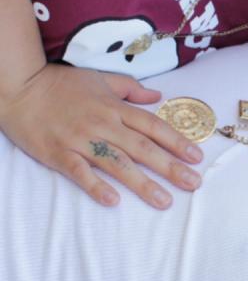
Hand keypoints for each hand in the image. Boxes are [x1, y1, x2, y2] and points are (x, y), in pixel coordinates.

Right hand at [0, 63, 202, 207]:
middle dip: (170, 167)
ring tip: (164, 201)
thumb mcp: (99, 78)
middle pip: (142, 148)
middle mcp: (102, 124)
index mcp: (114, 107)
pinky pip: (80, 173)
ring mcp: (80, 140)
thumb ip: (130, 88)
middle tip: (193, 184)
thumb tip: (156, 96)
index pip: (153, 126)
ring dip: (142, 183)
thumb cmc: (59, 83)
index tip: (197, 157)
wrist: (18, 87)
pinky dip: (96, 186)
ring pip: (117, 164)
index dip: (177, 141)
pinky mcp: (58, 154)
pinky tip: (113, 201)